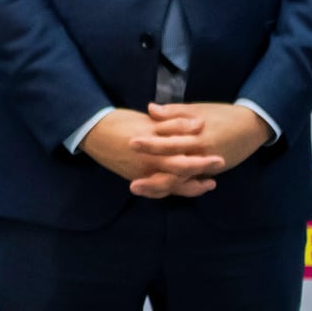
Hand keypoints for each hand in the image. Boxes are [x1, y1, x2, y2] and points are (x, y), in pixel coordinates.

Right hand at [80, 108, 223, 197]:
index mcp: (154, 146)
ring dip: (193, 185)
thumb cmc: (118, 122)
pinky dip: (175, 189)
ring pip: (174, 185)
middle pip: (183, 171)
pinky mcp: (138, 179)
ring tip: (209, 184)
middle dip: (202, 170)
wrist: (91, 133)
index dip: (203, 155)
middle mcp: (151, 164)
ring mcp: (144, 175)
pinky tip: (185, 187)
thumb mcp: (146, 121)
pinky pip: (161, 189)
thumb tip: (198, 124)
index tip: (220, 152)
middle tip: (220, 166)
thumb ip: (173, 123)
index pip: (184, 153)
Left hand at [128, 102, 271, 196]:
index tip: (130, 142)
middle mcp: (202, 154)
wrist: (252, 126)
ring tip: (138, 188)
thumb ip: (173, 112)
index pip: (170, 141)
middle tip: (131, 182)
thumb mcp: (197, 109)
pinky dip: (175, 187)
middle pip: (174, 168)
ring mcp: (208, 166)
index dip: (150, 143)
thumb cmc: (221, 114)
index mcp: (196, 135)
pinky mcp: (212, 171)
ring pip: (182, 181)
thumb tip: (150, 109)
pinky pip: (191, 182)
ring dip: (160, 186)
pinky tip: (156, 189)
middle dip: (153, 176)